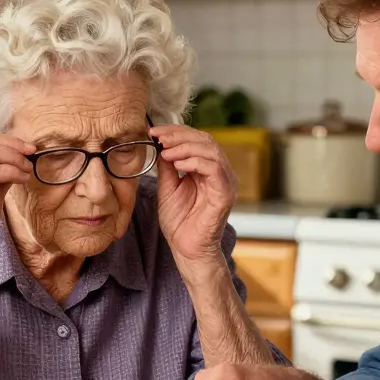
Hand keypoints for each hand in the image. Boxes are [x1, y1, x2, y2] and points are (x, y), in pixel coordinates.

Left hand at [151, 125, 237, 266]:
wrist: (186, 248)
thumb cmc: (180, 221)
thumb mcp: (168, 186)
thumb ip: (168, 165)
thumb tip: (161, 142)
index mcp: (208, 168)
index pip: (197, 139)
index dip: (176, 131)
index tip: (154, 131)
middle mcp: (220, 172)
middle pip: (205, 140)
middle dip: (179, 135)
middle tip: (159, 137)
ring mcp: (225, 182)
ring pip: (211, 150)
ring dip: (186, 147)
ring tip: (167, 152)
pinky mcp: (225, 194)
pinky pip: (215, 169)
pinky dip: (196, 162)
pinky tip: (179, 165)